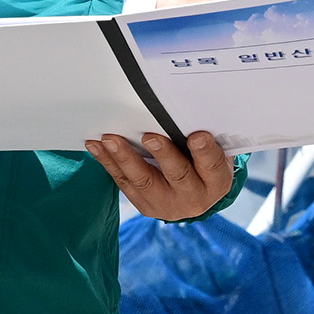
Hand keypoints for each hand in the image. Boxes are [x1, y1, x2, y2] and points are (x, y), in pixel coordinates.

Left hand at [85, 129, 233, 221]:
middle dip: (163, 155)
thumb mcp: (216, 152)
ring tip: (111, 139)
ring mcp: (166, 204)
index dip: (205, 151)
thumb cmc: (205, 162)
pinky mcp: (145, 205)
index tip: (197, 135)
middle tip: (149, 136)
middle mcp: (193, 197)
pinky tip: (97, 146)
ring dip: (125, 158)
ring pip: (144, 181)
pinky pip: (124, 182)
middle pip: (177, 175)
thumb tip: (185, 109)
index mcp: (216, 182)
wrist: (196, 195)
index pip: (212, 165)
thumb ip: (206, 137)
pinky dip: (109, 162)